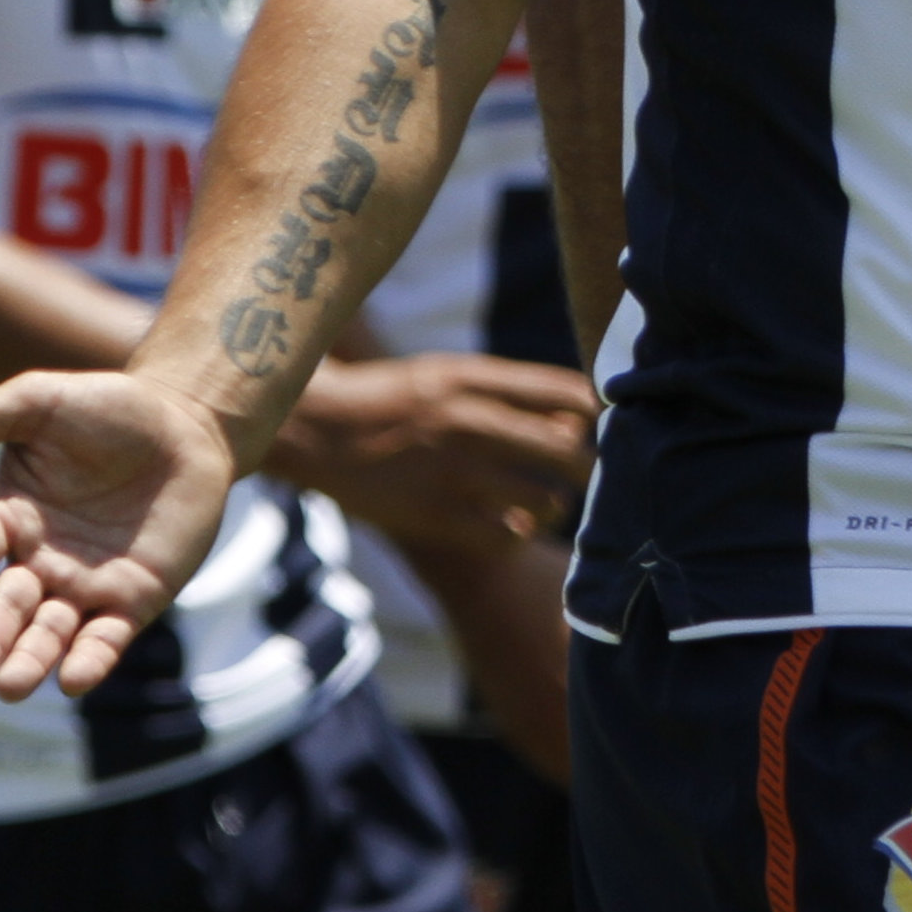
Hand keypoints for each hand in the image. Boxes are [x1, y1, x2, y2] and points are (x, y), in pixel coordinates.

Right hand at [0, 371, 244, 699]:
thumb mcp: (38, 405)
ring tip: (10, 687)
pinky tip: (74, 680)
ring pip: (50, 633)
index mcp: (7, 517)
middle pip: (6, 608)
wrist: (189, 423)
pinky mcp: (135, 599)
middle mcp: (39, 560)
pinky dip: (90, 659)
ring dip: (31, 660)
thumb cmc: (108, 409)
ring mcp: (85, 585)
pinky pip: (107, 637)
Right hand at [280, 350, 598, 563]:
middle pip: (567, 451)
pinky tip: (512, 528)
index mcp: (474, 380)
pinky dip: (517, 536)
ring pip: (544, 500)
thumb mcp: (445, 374)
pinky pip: (505, 537)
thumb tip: (576, 417)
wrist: (313, 429)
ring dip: (554, 507)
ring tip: (549, 506)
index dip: (596, 415)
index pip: (568, 394)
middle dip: (588, 468)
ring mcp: (452, 471)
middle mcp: (469, 422)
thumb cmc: (389, 399)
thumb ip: (504, 391)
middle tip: (587, 476)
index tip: (597, 427)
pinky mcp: (433, 513)